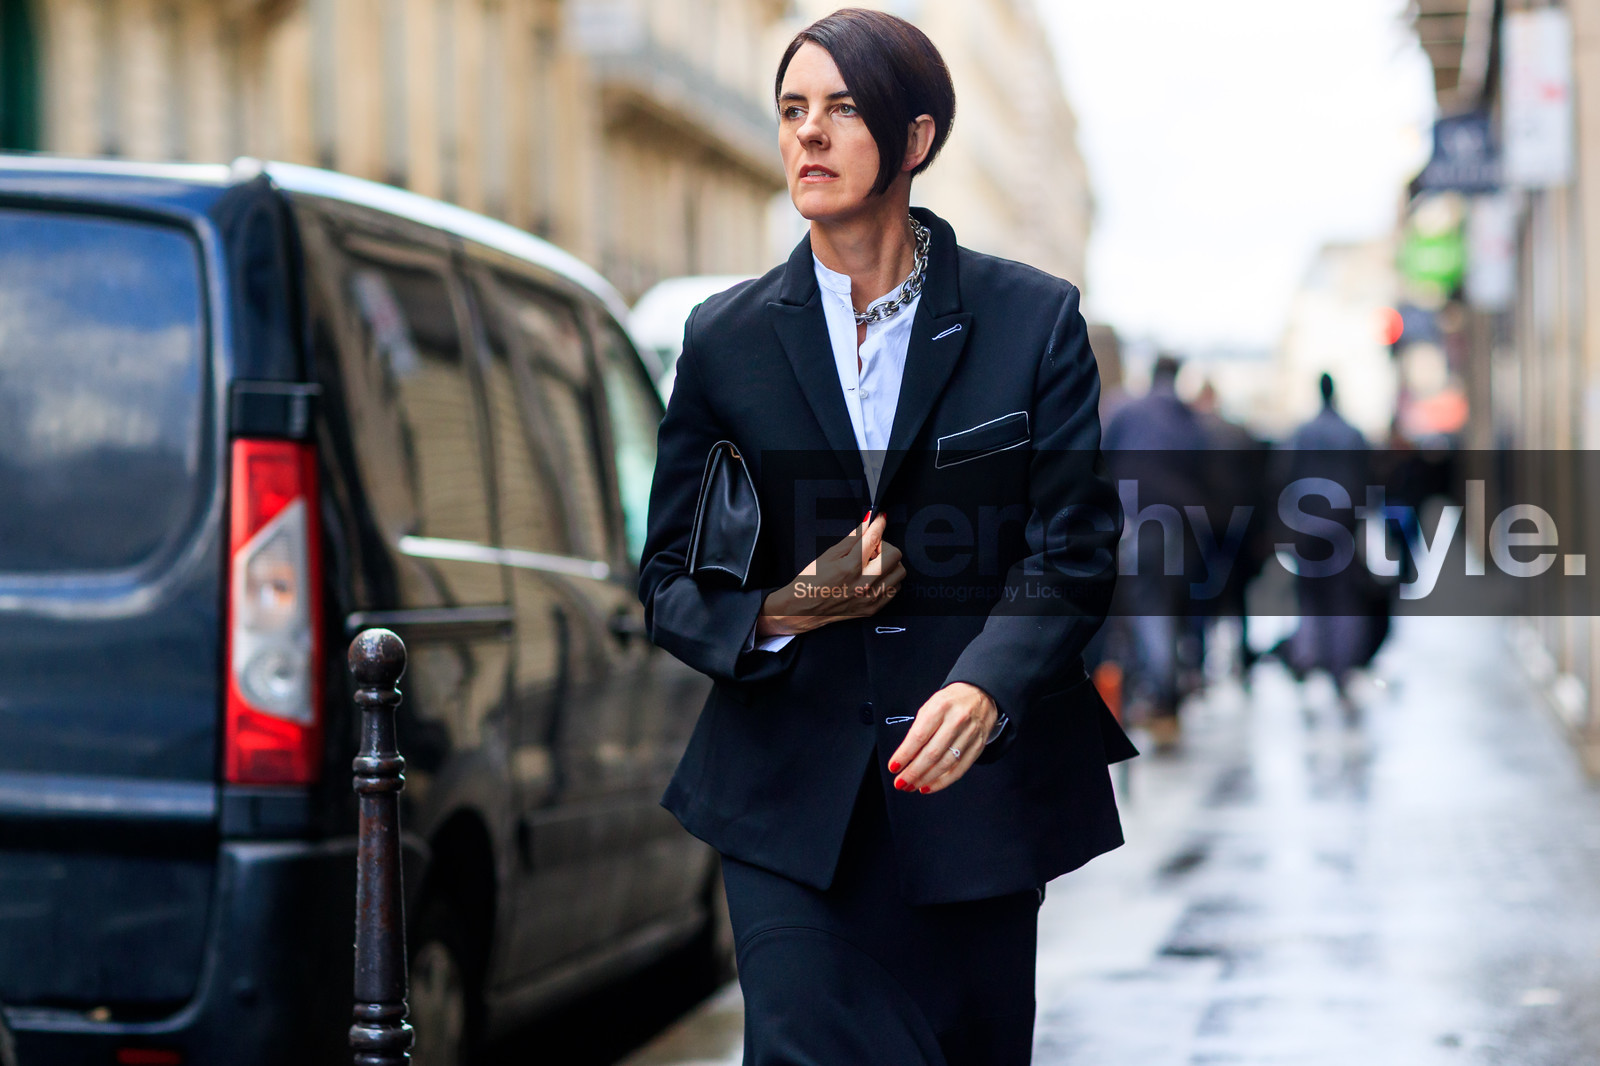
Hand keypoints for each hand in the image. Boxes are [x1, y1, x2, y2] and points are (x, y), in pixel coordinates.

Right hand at [755, 513, 904, 637]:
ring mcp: (870, 598)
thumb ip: (853, 538)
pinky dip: (889, 579)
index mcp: (850, 567)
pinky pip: (895, 589)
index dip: (879, 524)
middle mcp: (863, 584)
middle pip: (894, 555)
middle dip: (885, 546)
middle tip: (871, 548)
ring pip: (899, 572)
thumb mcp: (829, 554)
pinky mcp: (872, 609)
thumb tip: (868, 522)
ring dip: (889, 563)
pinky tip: (874, 577)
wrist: (803, 609)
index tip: (880, 518)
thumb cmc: (812, 580)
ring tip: (872, 564)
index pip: (873, 539)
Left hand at [887, 683, 997, 794]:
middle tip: (900, 782)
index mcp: (940, 707)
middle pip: (932, 753)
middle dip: (913, 772)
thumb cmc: (950, 702)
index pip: (919, 736)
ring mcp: (970, 734)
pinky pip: (959, 769)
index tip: (894, 766)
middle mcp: (956, 721)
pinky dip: (943, 781)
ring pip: (946, 764)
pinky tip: (930, 786)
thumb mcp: (930, 707)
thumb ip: (918, 730)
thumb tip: (906, 757)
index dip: (905, 754)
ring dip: (926, 779)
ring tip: (912, 786)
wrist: (980, 694)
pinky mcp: (978, 746)